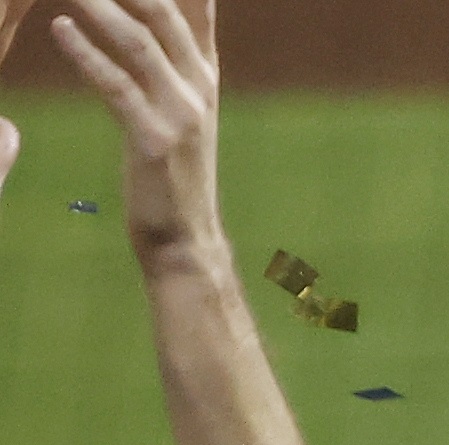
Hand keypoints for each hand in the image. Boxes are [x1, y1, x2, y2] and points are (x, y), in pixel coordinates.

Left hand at [43, 0, 217, 269]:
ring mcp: (182, 115)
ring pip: (141, 43)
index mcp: (204, 76)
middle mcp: (200, 89)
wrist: (184, 237)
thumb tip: (160, 23)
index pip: (198, 9)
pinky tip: (61, 29)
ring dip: (102, 7)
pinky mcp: (154, 140)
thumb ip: (177, 61)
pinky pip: (117, 85)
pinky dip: (86, 53)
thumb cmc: (172, 170)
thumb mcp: (184, 109)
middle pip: (166, 14)